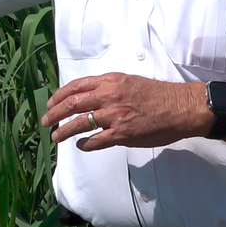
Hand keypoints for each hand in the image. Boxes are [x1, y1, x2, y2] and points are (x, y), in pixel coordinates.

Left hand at [40, 73, 207, 150]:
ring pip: (80, 123)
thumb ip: (109, 88)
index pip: (75, 86)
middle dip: (54, 113)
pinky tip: (80, 145)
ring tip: (56, 136)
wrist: (180, 107)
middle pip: (72, 104)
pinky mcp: (122, 133)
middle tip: (46, 121)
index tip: (51, 103)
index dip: (59, 96)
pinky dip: (84, 144)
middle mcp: (108, 96)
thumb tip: (91, 97)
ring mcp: (114, 115)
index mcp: (109, 81)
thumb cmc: (157, 95)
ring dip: (64, 131)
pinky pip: (96, 140)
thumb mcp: (129, 82)